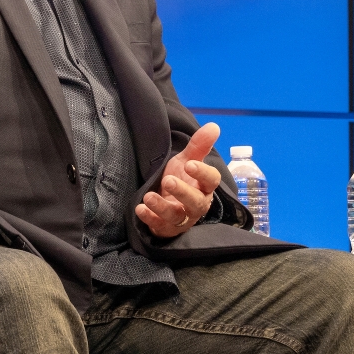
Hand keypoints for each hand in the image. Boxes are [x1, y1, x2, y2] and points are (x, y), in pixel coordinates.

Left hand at [136, 122, 221, 237]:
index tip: (190, 164)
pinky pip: (159, 226)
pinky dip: (150, 218)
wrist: (167, 199)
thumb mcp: (188, 160)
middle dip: (183, 192)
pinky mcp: (167, 228)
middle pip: (195, 202)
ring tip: (148, 197)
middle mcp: (197, 204)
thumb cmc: (182, 178)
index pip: (211, 181)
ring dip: (162, 207)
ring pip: (176, 216)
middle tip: (168, 180)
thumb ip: (199, 146)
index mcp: (204, 187)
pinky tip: (140, 209)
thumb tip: (214, 125)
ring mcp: (182, 218)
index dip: (202, 173)